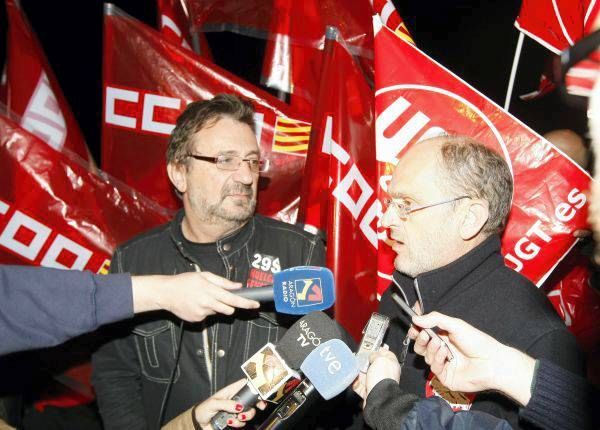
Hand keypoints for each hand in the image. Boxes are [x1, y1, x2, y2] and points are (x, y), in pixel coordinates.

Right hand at [132, 272, 259, 320]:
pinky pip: (207, 315)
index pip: (233, 299)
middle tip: (226, 300)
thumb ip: (222, 281)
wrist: (166, 293)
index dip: (246, 303)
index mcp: (210, 290)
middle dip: (231, 306)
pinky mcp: (197, 319)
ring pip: (217, 312)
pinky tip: (196, 303)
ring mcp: (202, 313)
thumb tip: (237, 286)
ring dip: (216, 306)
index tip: (255, 305)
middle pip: (229, 309)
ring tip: (204, 298)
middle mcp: (207, 303)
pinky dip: (205, 310)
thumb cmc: (185, 282)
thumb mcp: (204, 276)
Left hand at [195, 379, 265, 428]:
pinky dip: (238, 424)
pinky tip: (229, 422)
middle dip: (257, 404)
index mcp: (231, 391)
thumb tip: (239, 407)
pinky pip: (242, 423)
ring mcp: (236, 411)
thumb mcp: (214, 403)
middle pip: (252, 400)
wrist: (198, 424)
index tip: (261, 391)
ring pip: (249, 412)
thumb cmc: (203, 409)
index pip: (245, 385)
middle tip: (260, 407)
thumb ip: (227, 404)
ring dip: (245, 416)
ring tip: (235, 417)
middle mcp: (235, 401)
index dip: (254, 386)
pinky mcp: (234, 421)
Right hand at [352, 345, 400, 406]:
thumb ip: (375, 354)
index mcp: (391, 365)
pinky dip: (354, 382)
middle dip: (365, 361)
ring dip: (358, 371)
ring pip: (364, 374)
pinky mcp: (368, 391)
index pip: (386, 354)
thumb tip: (371, 355)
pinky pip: (358, 385)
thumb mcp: (380, 359)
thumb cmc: (382, 378)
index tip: (371, 346)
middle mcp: (384, 374)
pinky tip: (351, 378)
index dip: (378, 349)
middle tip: (359, 357)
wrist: (378, 398)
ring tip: (353, 367)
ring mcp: (376, 383)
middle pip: (373, 364)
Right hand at [409, 312, 534, 404]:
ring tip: (441, 344)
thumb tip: (415, 318)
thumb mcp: (456, 325)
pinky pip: (433, 367)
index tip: (413, 327)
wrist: (491, 362)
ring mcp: (443, 364)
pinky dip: (436, 359)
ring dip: (431, 348)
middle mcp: (442, 350)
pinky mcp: (445, 376)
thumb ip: (435, 319)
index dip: (416, 330)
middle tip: (423, 334)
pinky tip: (445, 353)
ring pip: (425, 356)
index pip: (424, 333)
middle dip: (420, 339)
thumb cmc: (477, 342)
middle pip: (421, 346)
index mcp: (444, 337)